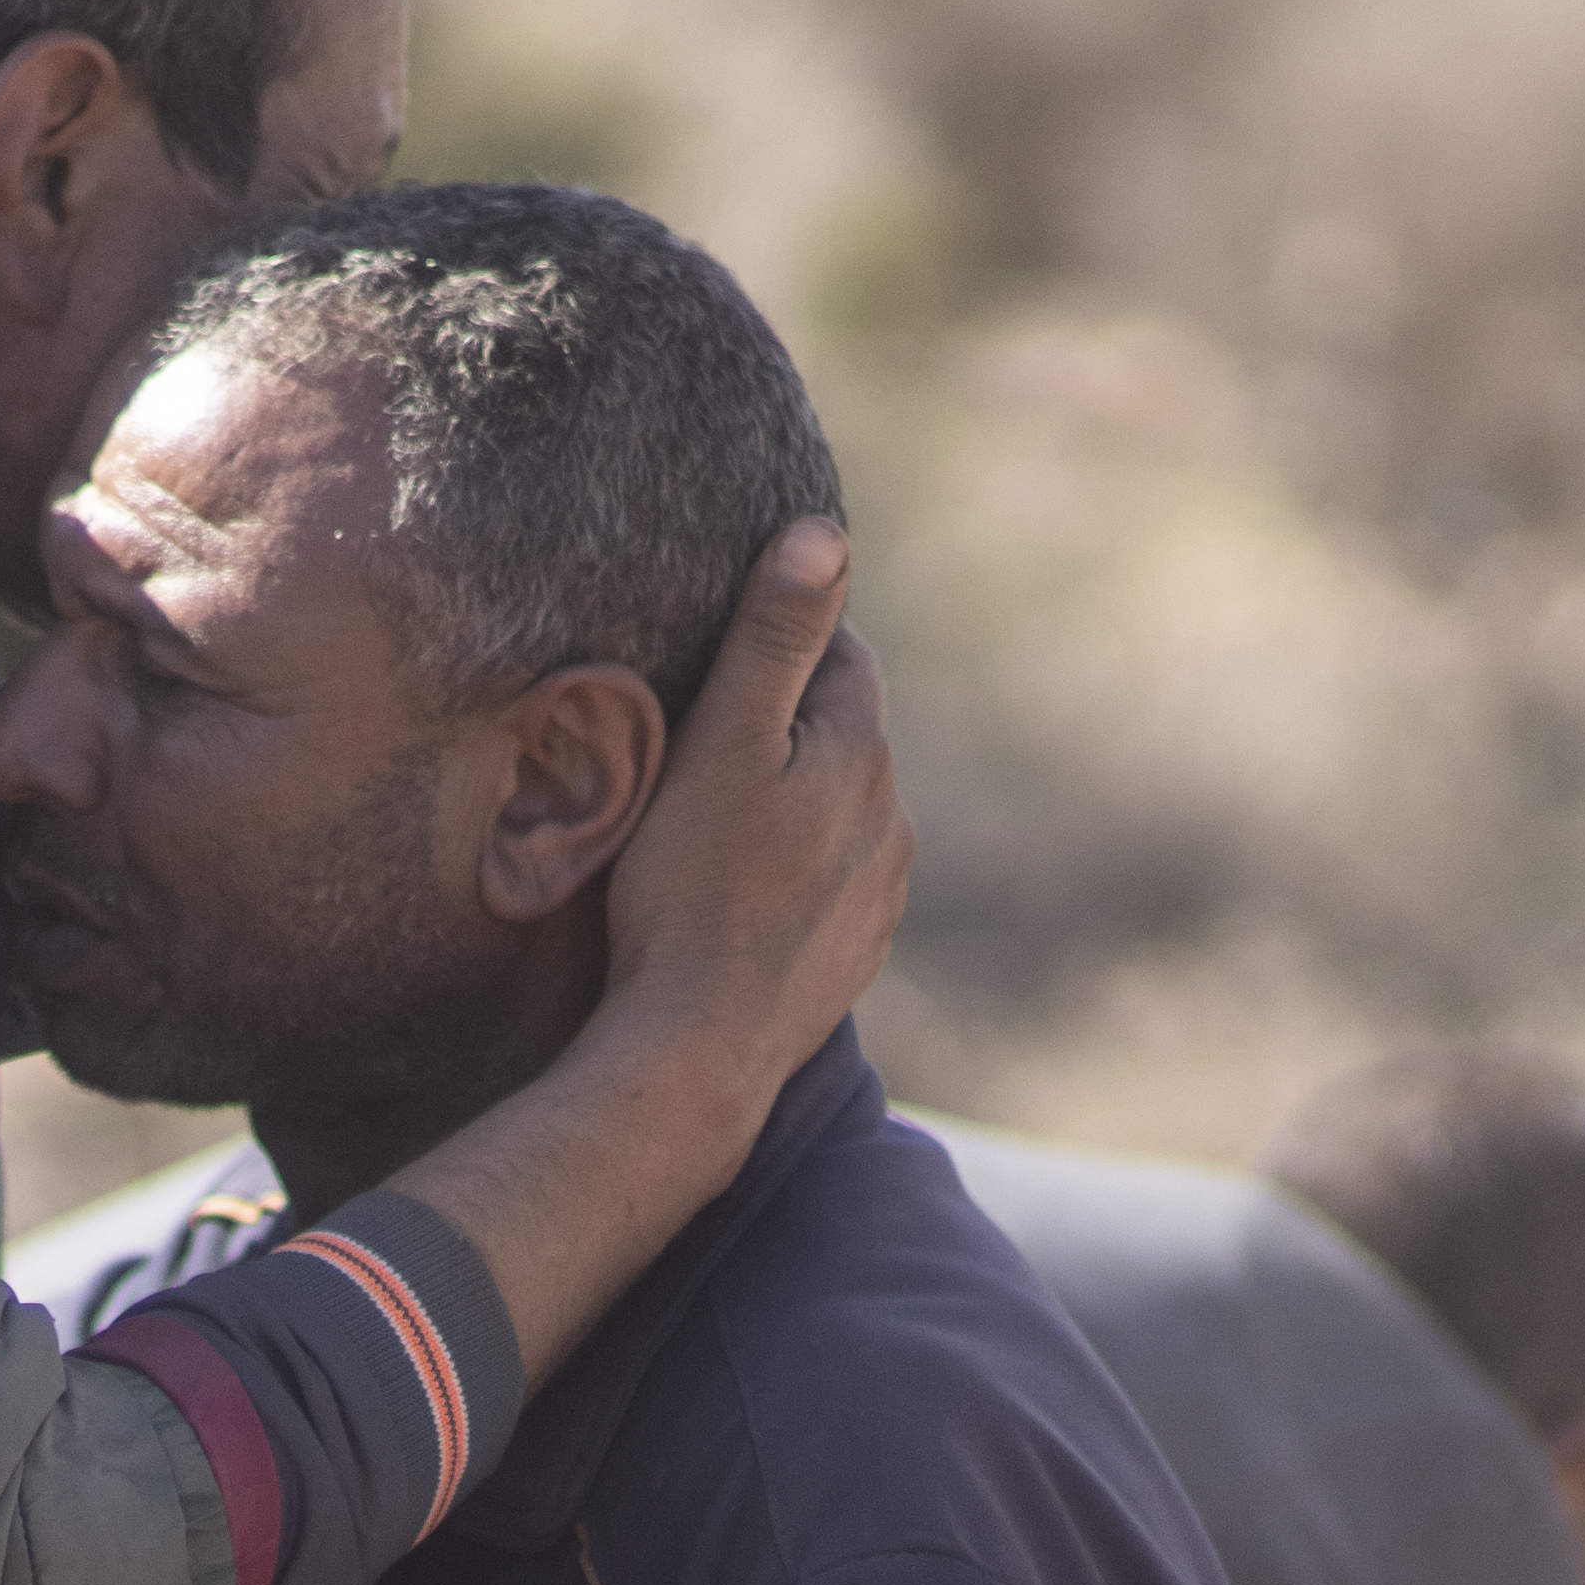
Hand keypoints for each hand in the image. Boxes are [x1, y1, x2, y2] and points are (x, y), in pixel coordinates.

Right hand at [588, 518, 907, 1104]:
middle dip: (788, 725)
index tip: (722, 658)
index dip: (783, 646)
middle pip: (843, 736)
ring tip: (713, 824)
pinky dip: (793, 874)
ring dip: (793, 803)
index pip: (842, 656)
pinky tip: (737, 896)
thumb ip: (774, 638)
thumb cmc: (691, 891)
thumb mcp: (720, 744)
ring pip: (839, 814)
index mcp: (862, 755)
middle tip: (702, 740)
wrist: (700, 1050)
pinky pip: (830, 884)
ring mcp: (880, 895)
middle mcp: (892, 820)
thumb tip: (826, 535)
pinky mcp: (855, 954)